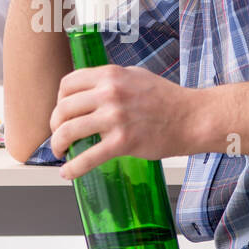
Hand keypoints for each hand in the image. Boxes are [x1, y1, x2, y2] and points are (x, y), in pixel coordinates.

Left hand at [49, 65, 200, 178]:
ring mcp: (115, 117)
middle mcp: (109, 93)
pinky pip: (88, 157)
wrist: (192, 118)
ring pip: (68, 131)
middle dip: (55, 126)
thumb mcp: (134, 76)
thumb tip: (86, 92)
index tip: (62, 112)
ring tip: (60, 153)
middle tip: (59, 136)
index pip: (67, 84)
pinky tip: (68, 173)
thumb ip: (110, 81)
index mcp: (110, 75)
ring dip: (58, 145)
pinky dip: (73, 168)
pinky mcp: (123, 142)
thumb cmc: (167, 99)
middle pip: (63, 109)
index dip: (59, 100)